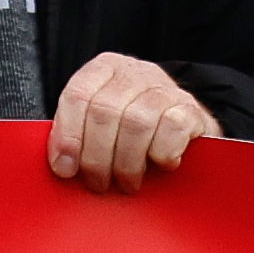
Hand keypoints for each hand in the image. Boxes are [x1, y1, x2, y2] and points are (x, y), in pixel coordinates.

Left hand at [44, 51, 214, 195]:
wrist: (183, 127)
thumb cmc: (131, 132)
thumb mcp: (99, 126)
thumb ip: (77, 135)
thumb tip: (62, 166)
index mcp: (104, 69)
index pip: (77, 95)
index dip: (68, 136)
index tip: (65, 169)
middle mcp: (134, 72)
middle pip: (104, 112)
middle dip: (97, 157)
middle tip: (99, 183)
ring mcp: (165, 87)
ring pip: (135, 123)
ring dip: (127, 163)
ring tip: (126, 182)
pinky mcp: (191, 108)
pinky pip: (171, 129)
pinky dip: (161, 154)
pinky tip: (160, 166)